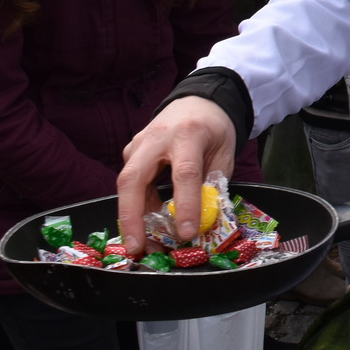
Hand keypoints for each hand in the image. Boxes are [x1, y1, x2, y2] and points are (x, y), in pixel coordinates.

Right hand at [117, 97, 236, 253]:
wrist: (198, 103)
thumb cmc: (213, 130)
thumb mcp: (223, 155)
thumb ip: (212, 186)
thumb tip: (203, 222)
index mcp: (188, 135)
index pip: (185, 173)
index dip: (185, 205)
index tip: (187, 233)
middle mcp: (156, 138)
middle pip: (133, 179)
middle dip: (132, 217)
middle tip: (137, 247)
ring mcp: (138, 144)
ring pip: (126, 184)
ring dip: (133, 218)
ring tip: (145, 245)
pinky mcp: (130, 153)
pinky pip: (130, 184)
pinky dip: (137, 207)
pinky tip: (147, 226)